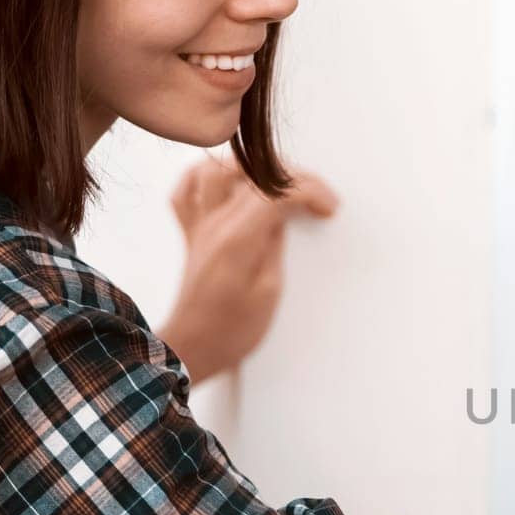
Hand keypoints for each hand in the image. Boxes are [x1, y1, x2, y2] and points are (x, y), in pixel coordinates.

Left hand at [159, 156, 338, 383]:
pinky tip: (225, 185)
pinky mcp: (190, 234)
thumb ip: (276, 246)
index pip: (277, 192)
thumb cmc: (233, 330)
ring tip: (276, 182)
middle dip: (292, 177)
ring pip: (214, 170)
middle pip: (253, 174)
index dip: (310, 191)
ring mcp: (198, 226)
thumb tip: (283, 217)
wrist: (193, 346)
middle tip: (315, 196)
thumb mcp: (269, 291)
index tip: (329, 208)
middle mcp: (214, 224)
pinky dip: (203, 178)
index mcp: (238, 239)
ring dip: (249, 167)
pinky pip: (185, 191)